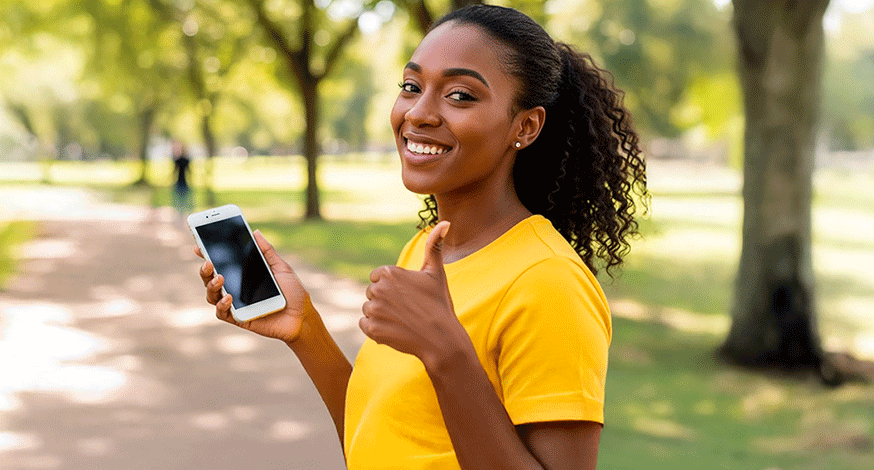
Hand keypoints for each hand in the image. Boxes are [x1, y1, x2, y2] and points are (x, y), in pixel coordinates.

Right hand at [196, 230, 313, 343]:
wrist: (302, 316)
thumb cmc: (293, 292)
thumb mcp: (281, 267)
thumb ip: (267, 251)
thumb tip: (255, 232)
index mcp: (243, 275)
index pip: (221, 264)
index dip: (207, 255)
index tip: (198, 246)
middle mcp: (235, 289)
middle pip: (210, 279)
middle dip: (205, 270)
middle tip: (209, 263)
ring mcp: (236, 304)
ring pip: (211, 295)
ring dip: (211, 286)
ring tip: (220, 278)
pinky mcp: (239, 318)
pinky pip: (222, 312)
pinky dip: (222, 304)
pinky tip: (229, 297)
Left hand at [360, 222, 469, 367]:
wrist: (441, 339)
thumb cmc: (439, 304)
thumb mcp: (436, 273)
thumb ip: (434, 246)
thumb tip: (445, 223)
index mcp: (390, 273)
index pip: (377, 276)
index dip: (391, 286)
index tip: (406, 295)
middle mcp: (378, 289)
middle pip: (372, 292)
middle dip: (384, 300)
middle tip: (406, 309)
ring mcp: (374, 310)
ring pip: (368, 309)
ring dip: (380, 314)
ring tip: (401, 320)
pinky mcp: (371, 329)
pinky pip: (364, 325)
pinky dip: (375, 328)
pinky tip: (394, 330)